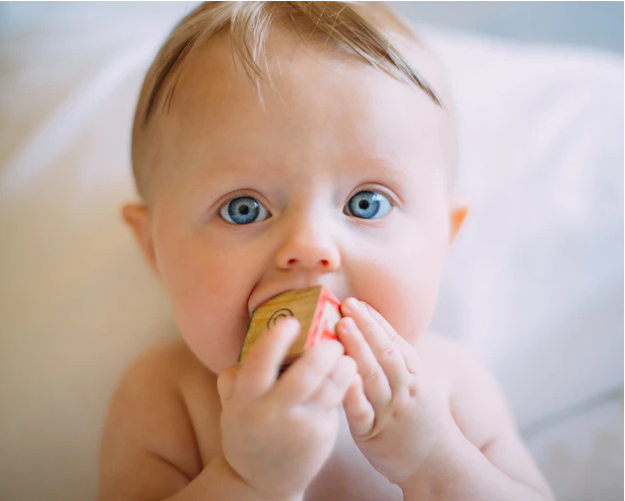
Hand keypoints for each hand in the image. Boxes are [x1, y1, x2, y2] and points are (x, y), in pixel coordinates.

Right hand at [217, 317, 356, 500]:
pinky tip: (349, 371)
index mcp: (246, 399)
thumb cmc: (248, 429)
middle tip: (332, 339)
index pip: (259, 364)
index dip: (276, 341)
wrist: (260, 480)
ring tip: (346, 354)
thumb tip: (248, 345)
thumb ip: (235, 377)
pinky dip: (346, 383)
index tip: (291, 322)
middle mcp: (272, 413)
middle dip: (322, 353)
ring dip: (342, 367)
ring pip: (328, 389)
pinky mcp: (321, 435)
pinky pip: (336, 402)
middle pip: (303, 377)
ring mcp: (299, 426)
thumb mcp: (233, 405)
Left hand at [337, 299, 454, 487]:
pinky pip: (362, 412)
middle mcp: (404, 389)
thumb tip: (372, 329)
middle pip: (386, 353)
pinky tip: (343, 376)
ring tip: (342, 326)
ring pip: (374, 376)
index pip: (395, 342)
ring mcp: (389, 411)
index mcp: (413, 375)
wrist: (436, 464)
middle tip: (347, 304)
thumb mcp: (416, 385)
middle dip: (366, 327)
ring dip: (358, 349)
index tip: (358, 301)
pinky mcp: (373, 433)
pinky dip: (353, 394)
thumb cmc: (418, 418)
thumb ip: (396, 360)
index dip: (376, 321)